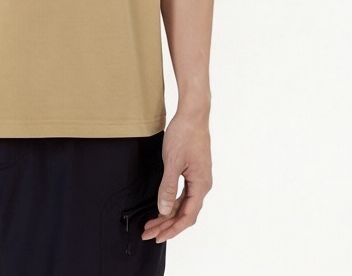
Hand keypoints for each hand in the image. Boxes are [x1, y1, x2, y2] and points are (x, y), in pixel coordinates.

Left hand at [140, 108, 212, 243]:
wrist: (193, 114)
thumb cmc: (184, 134)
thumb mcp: (173, 161)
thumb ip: (168, 187)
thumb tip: (164, 210)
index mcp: (201, 185)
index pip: (187, 216)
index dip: (172, 229)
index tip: (157, 237)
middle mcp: (202, 185)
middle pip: (185, 213)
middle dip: (167, 225)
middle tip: (148, 233)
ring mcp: (199, 178)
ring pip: (184, 204)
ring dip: (168, 215)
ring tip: (151, 223)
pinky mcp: (194, 172)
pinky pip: (184, 194)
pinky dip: (172, 203)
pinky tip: (162, 207)